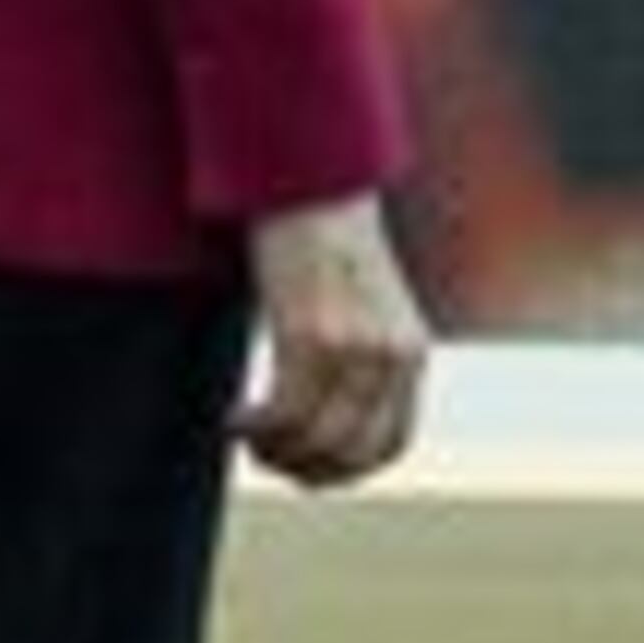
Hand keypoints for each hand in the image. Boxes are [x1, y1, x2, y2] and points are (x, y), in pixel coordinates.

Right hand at [240, 197, 428, 492]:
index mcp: (411, 348)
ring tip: (247, 432)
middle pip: (350, 453)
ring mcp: (355, 345)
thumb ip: (361, 357)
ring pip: (315, 441)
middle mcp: (392, 353)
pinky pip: (284, 414)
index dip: (343, 470)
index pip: (389, 445)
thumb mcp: (363, 302)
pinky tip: (232, 418)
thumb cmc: (325, 237)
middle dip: (301, 467)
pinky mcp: (312, 333)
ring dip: (273, 450)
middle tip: (263, 449)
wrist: (309, 172)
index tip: (303, 465)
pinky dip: (253, 429)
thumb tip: (326, 422)